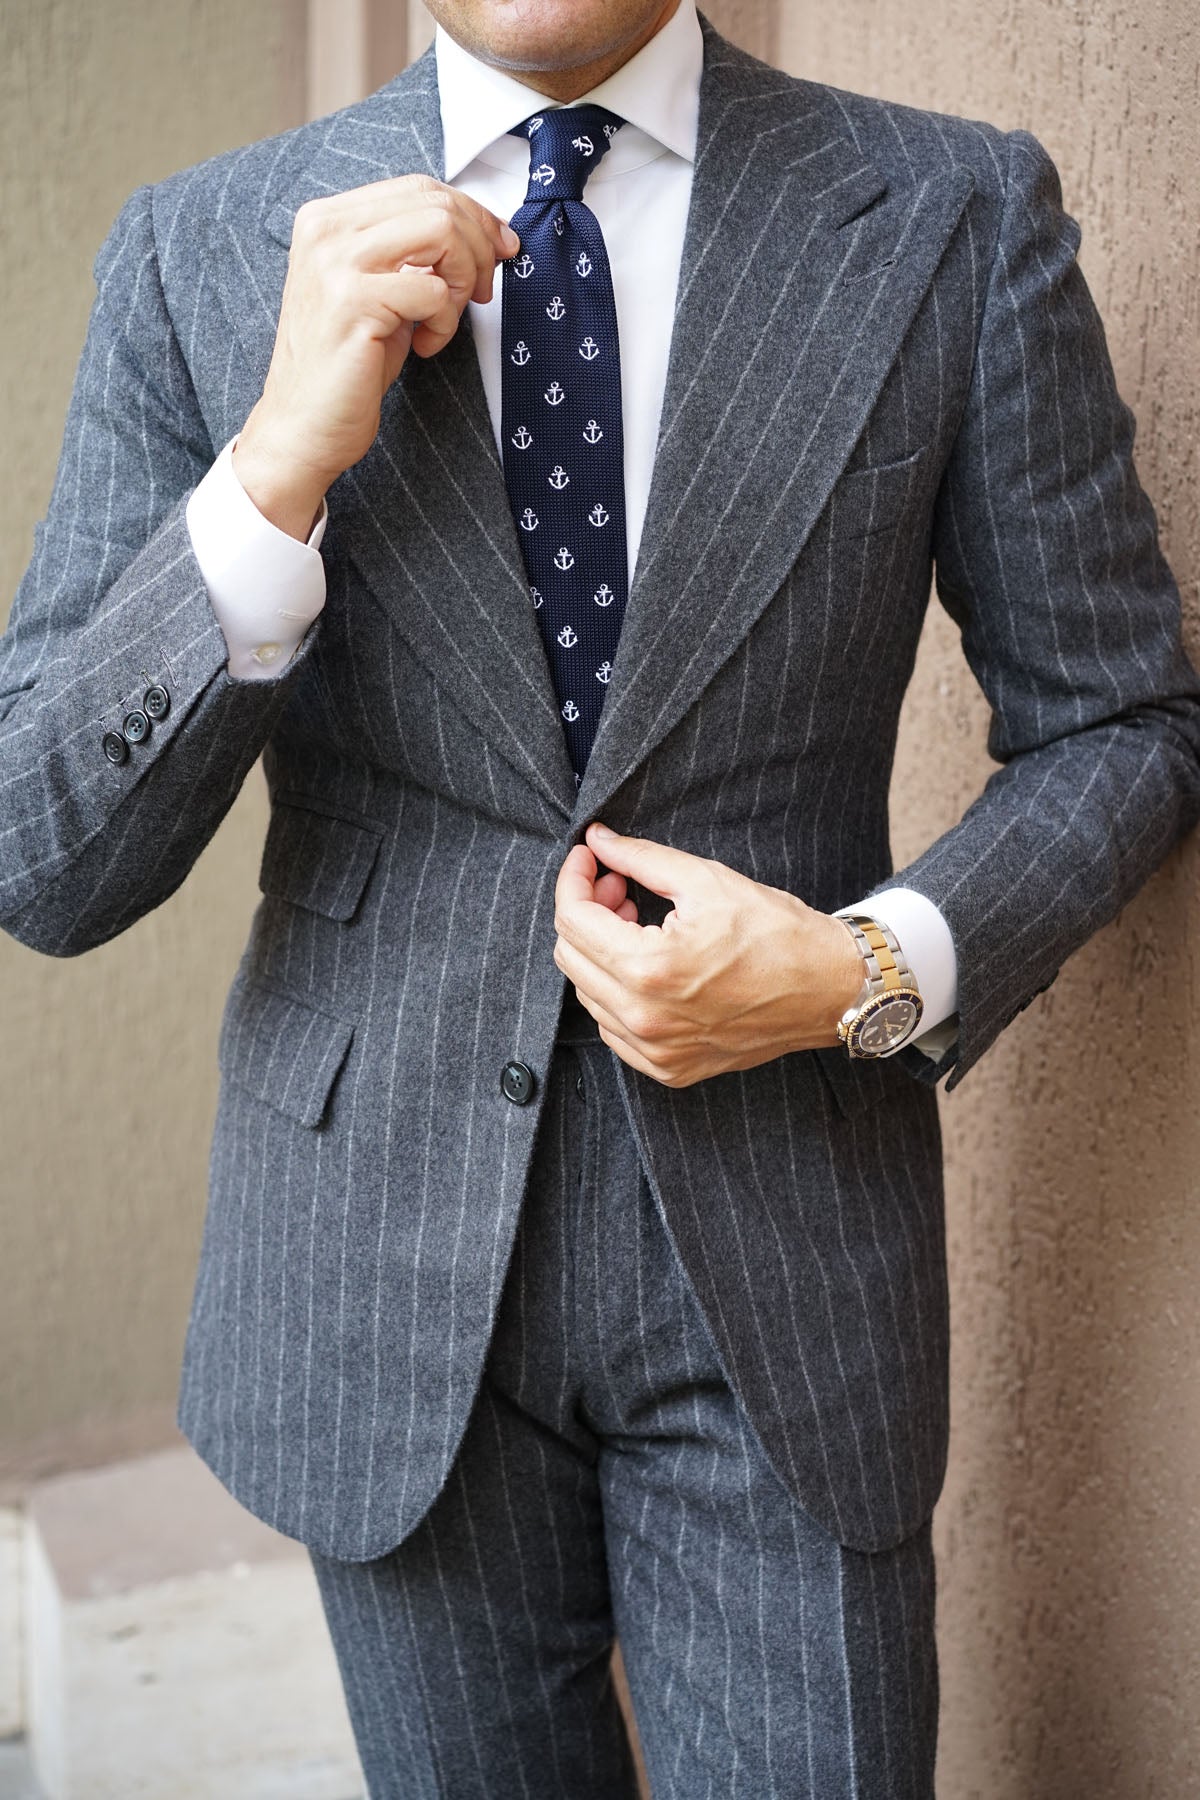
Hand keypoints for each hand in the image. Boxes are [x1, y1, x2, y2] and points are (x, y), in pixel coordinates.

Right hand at [233, 176, 519, 537]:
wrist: (302, 427)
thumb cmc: (347, 365)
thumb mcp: (381, 291)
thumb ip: (413, 253)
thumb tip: (484, 231)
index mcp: (328, 218)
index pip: (420, 188)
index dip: (472, 215)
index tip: (499, 249)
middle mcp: (326, 229)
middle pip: (436, 202)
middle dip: (479, 246)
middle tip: (481, 292)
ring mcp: (335, 263)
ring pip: (441, 231)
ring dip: (463, 276)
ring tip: (447, 317)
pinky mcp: (352, 302)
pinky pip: (432, 290)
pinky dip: (445, 322)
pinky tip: (425, 346)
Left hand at [553, 823, 863, 1087]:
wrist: (829, 989)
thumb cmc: (777, 934)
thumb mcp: (707, 880)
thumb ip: (640, 858)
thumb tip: (596, 841)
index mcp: (650, 969)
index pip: (572, 919)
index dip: (574, 879)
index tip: (589, 859)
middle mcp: (644, 1018)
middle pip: (570, 956)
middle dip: (587, 911)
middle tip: (620, 887)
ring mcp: (655, 1051)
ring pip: (588, 994)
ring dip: (601, 953)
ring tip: (639, 923)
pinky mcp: (669, 1069)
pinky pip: (613, 1029)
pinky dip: (617, 993)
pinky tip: (648, 966)